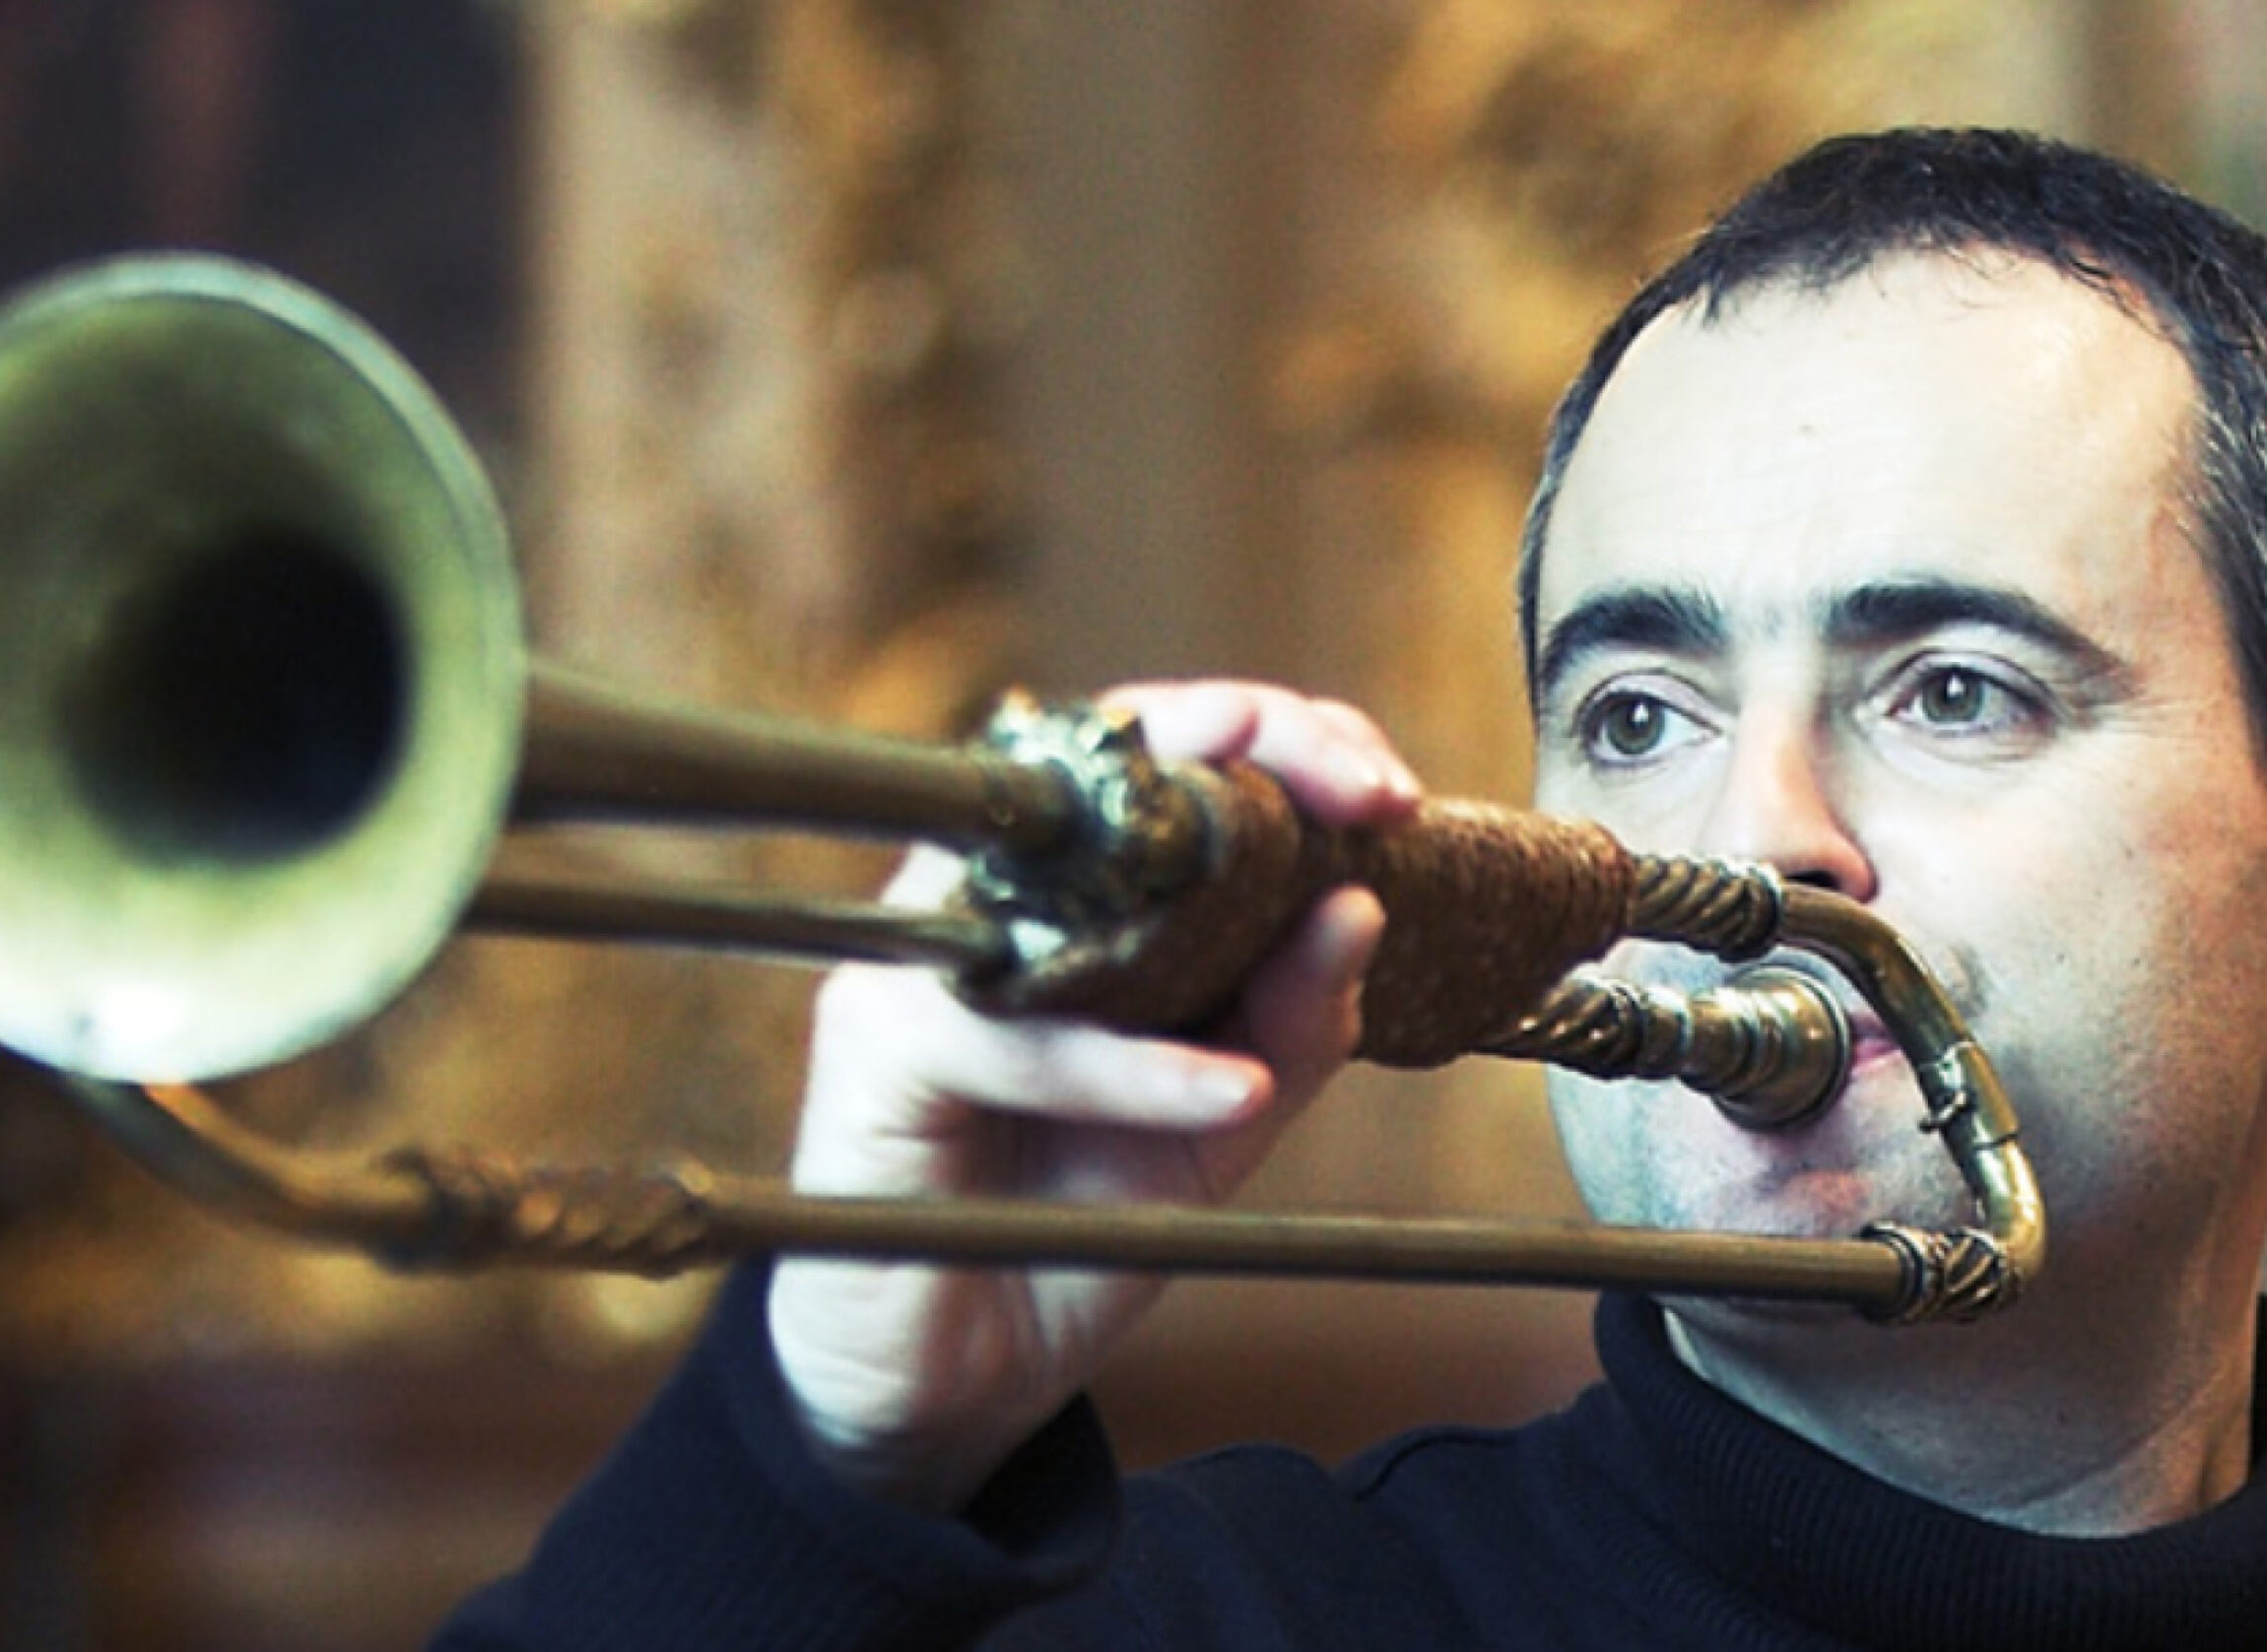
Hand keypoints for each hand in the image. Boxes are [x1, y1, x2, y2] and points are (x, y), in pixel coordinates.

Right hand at [766, 682, 1420, 1512]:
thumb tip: (1363, 903)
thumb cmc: (1077, 1221)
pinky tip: (1230, 1095)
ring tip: (1335, 921)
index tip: (1392, 792)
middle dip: (1256, 743)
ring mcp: (925, 952)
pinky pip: (1015, 1036)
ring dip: (1211, 882)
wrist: (963, 1376)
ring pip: (1067, 870)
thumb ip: (1293, 1019)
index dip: (1282, 737)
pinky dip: (1133, 1071)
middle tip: (1369, 798)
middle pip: (1109, 751)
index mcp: (1075, 888)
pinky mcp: (873, 1042)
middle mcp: (993, 892)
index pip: (1170, 753)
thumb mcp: (1224, 1119)